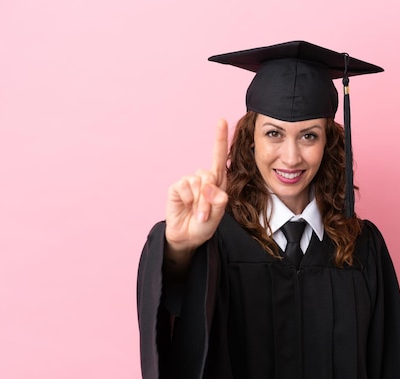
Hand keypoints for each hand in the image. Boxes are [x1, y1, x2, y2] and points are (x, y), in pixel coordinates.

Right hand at [164, 119, 228, 262]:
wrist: (187, 237)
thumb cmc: (205, 224)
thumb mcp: (218, 215)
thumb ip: (218, 200)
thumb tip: (209, 185)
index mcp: (218, 182)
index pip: (220, 156)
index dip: (220, 138)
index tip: (222, 121)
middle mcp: (204, 179)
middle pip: (210, 173)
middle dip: (210, 198)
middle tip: (206, 214)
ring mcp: (190, 183)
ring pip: (198, 182)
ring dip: (200, 202)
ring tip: (198, 214)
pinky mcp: (177, 187)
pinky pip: (184, 186)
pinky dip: (186, 199)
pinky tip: (185, 207)